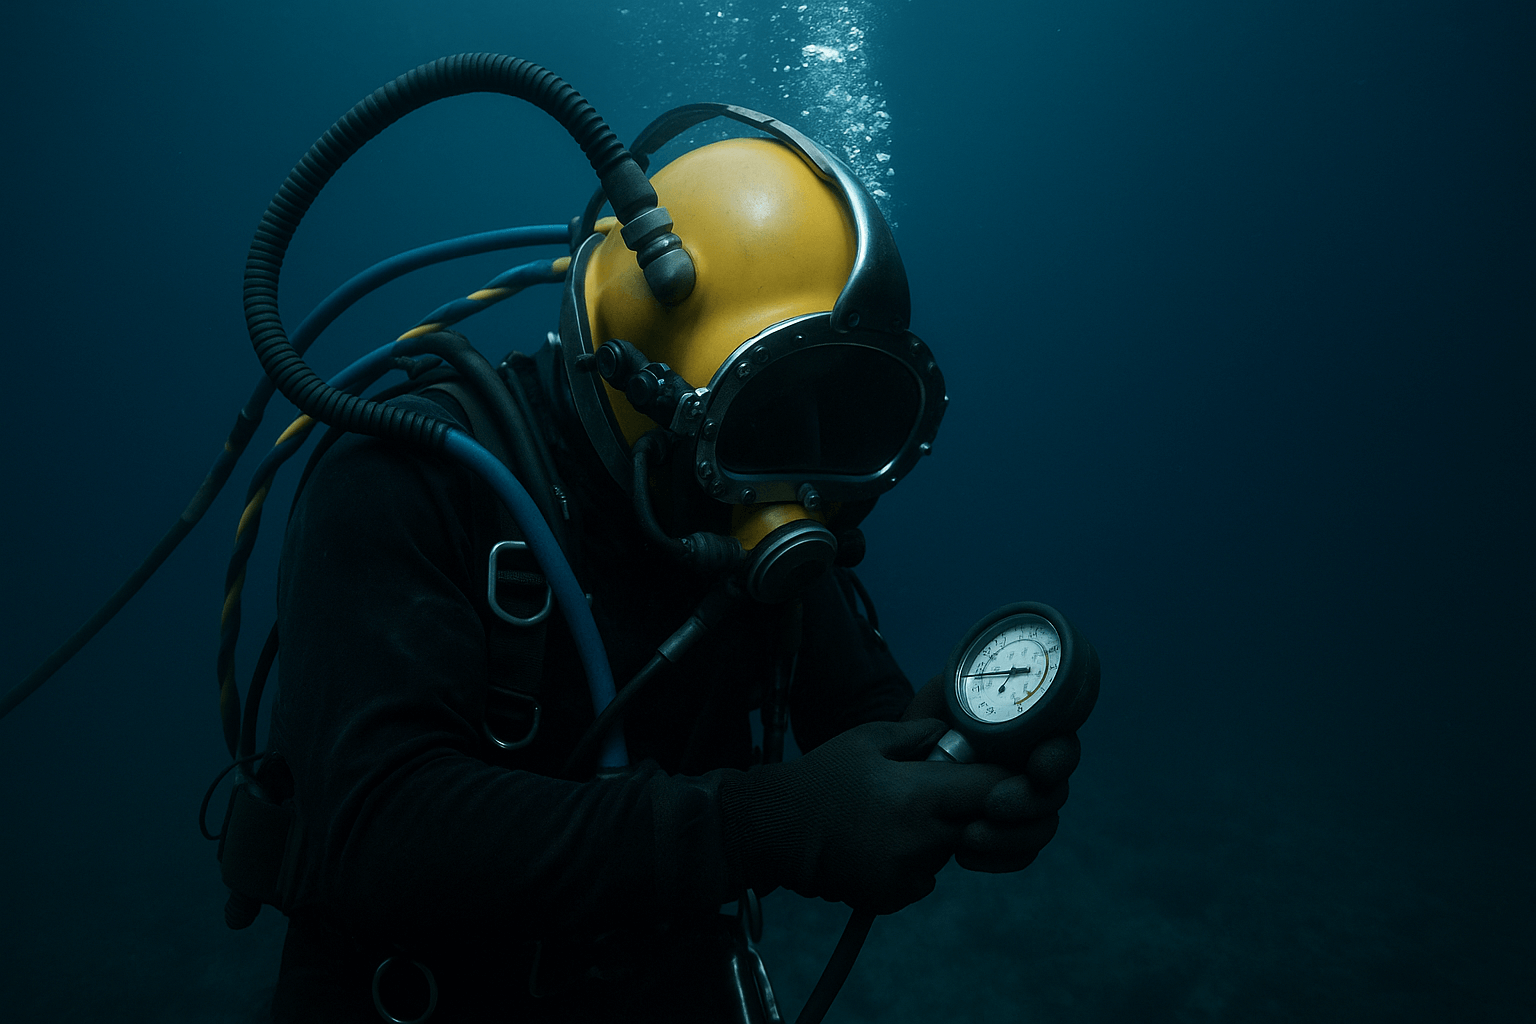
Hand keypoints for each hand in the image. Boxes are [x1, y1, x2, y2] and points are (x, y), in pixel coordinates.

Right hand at [719, 719, 1011, 914]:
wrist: (775, 829)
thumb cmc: (822, 776)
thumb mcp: (869, 738)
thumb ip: (921, 734)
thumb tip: (957, 733)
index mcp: (920, 795)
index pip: (995, 791)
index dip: (1004, 782)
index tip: (995, 772)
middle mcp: (923, 839)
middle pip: (981, 825)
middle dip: (972, 809)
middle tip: (934, 792)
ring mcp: (910, 874)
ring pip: (951, 850)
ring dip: (939, 835)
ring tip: (894, 816)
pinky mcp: (896, 895)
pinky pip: (926, 875)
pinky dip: (914, 860)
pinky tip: (880, 842)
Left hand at [903, 674, 1081, 873]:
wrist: (901, 770)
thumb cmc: (925, 727)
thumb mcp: (938, 700)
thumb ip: (957, 686)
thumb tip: (971, 681)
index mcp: (1029, 732)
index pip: (1061, 742)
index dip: (1058, 757)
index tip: (1037, 768)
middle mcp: (1032, 769)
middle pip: (1057, 791)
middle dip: (1031, 801)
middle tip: (994, 804)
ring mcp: (1023, 806)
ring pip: (1043, 827)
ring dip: (1011, 836)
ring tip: (968, 835)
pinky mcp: (1006, 836)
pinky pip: (1019, 855)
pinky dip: (997, 858)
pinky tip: (963, 855)